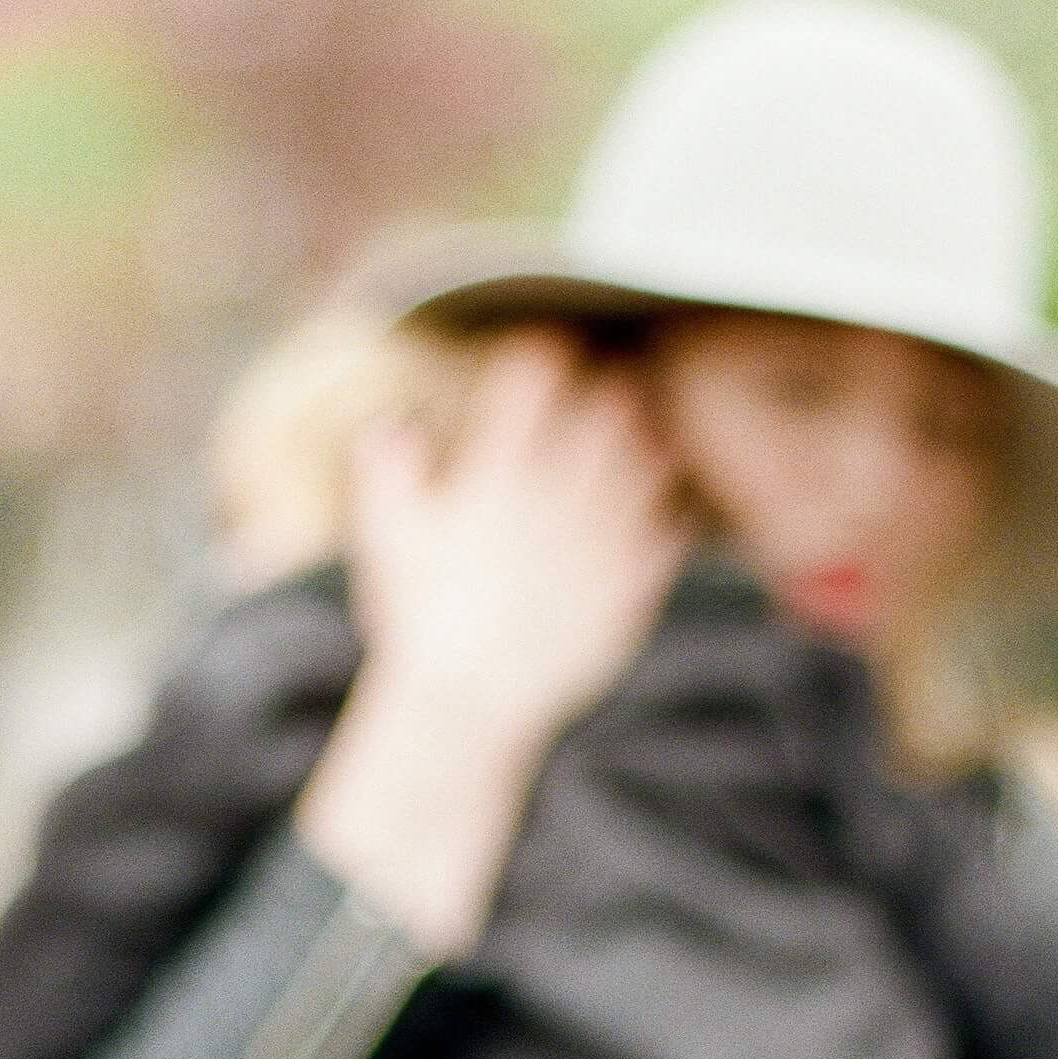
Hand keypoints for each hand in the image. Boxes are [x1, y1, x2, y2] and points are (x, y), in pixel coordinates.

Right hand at [345, 334, 685, 757]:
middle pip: (612, 402)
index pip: (534, 374)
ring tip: (622, 448)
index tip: (535, 360)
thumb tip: (395, 426)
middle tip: (591, 397)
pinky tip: (644, 512)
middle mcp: (560, 496)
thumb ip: (388, 472)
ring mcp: (605, 539)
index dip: (540, 354)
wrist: (468, 704)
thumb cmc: (417, 620)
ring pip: (654, 456)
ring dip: (642, 441)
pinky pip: (674, 526)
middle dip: (605, 386)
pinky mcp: (634, 584)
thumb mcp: (383, 538)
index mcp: (498, 474)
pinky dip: (666, 509)